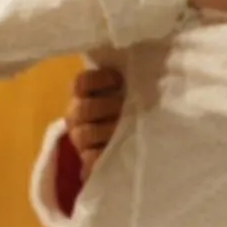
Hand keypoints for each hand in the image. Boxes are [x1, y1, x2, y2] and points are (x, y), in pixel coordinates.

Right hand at [68, 67, 124, 182]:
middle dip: (107, 106)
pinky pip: (91, 158)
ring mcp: (79, 138)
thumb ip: (125, 82)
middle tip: (125, 107)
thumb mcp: (121, 92)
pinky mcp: (86, 159)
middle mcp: (76, 114)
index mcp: (81, 94)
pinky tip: (119, 149)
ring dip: (109, 130)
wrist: (111, 142)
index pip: (82, 82)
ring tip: (128, 128)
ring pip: (87, 133)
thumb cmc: (120, 109)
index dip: (99, 80)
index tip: (119, 80)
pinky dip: (104, 153)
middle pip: (84, 108)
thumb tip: (151, 66)